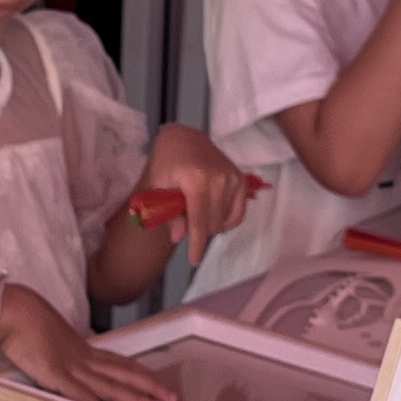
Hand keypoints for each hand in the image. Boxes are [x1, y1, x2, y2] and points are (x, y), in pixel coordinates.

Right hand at [0, 285, 179, 400]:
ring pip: (111, 385)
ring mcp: (73, 368)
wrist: (14, 311)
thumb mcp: (51, 338)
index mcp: (83, 349)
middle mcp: (84, 359)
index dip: (140, 374)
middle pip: (124, 374)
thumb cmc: (27, 321)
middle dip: (150, 387)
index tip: (158, 382)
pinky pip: (81, 395)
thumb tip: (64, 359)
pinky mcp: (57, 376)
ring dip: (136, 398)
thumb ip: (62, 352)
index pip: (119, 363)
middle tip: (172, 398)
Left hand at [131, 123, 254, 263]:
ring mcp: (233, 179)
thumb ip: (170, 213)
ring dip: (211, 226)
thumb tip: (178, 238)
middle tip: (186, 220)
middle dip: (199, 232)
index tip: (194, 260)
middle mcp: (219, 179)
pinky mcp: (241, 180)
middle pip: (212, 224)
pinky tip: (214, 216)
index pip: (199, 221)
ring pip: (225, 221)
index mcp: (196, 180)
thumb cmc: (167, 162)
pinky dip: (227, 221)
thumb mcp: (159, 186)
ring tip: (197, 213)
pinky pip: (238, 213)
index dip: (196, 244)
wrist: (184, 139)